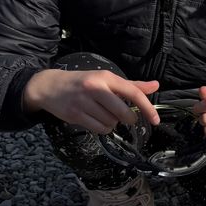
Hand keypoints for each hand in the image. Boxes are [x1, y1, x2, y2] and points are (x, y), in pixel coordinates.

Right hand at [23, 69, 159, 132]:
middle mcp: (95, 88)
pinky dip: (103, 128)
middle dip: (128, 118)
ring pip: (111, 122)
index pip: (133, 93)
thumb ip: (131, 85)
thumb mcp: (106, 79)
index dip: (147, 108)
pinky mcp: (75, 114)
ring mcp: (84, 102)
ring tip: (104, 114)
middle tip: (125, 116)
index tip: (156, 120)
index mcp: (106, 77)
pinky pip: (99, 129)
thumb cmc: (83, 82)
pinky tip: (96, 120)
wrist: (50, 86)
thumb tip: (156, 85)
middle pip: (123, 112)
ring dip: (112, 123)